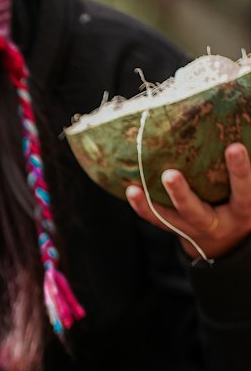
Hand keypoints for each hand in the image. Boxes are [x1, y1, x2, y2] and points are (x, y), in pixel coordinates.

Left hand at [126, 141, 250, 259]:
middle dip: (182, 194)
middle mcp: (217, 224)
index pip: (244, 190)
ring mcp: (194, 230)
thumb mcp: (247, 192)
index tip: (234, 147)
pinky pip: (158, 221)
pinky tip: (131, 190)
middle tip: (170, 175)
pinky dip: (143, 208)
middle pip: (196, 212)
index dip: (240, 171)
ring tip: (134, 188)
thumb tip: (245, 128)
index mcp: (242, 210)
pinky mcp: (177, 230)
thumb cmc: (240, 203)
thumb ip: (243, 174)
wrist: (227, 241)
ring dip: (152, 204)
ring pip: (171, 219)